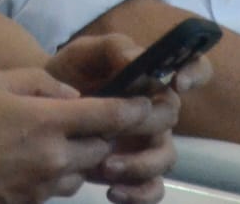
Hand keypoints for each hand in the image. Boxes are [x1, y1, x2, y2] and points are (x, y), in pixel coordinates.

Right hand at [0, 66, 154, 203]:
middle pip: (103, 148)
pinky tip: (36, 160)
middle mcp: (54, 156)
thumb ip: (38, 81)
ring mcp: (43, 184)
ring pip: (83, 171)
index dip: (134, 110)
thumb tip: (70, 96)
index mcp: (48, 122)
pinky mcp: (30, 202)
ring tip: (61, 139)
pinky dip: (59, 173)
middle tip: (99, 119)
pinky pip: (59, 187)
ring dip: (82, 156)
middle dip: (106, 134)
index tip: (147, 104)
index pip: (109, 116)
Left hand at [45, 34, 203, 203]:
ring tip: (106, 167)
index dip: (195, 73)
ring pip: (165, 158)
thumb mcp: (86, 52)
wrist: (43, 105)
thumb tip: (135, 59)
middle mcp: (156, 109)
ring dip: (141, 165)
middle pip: (171, 118)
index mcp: (152, 77)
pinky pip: (152, 188)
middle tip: (111, 132)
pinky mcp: (134, 171)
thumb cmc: (71, 72)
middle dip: (146, 125)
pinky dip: (139, 194)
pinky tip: (112, 192)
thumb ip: (113, 48)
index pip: (195, 68)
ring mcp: (147, 142)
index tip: (177, 82)